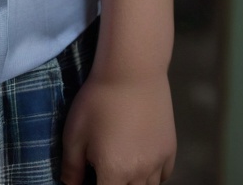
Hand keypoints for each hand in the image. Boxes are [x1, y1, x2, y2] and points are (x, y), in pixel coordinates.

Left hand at [60, 69, 176, 184]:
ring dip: (134, 184)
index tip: (91, 176)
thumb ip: (71, 166)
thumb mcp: (74, 132)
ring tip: (121, 166)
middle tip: (103, 169)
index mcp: (114, 173)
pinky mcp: (170, 149)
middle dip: (115, 184)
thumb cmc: (98, 99)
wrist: (132, 70)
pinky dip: (152, 176)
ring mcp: (158, 162)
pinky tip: (141, 162)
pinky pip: (163, 175)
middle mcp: (140, 174)